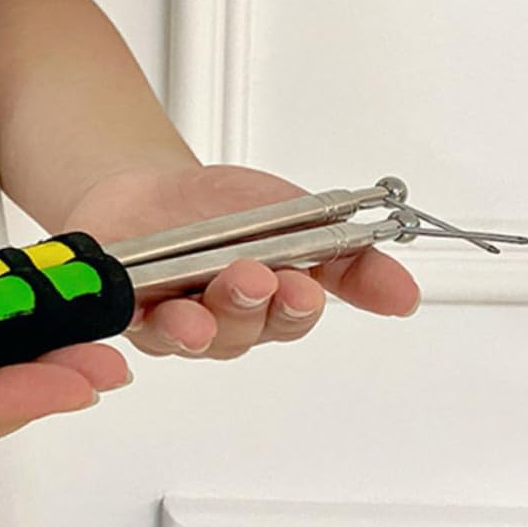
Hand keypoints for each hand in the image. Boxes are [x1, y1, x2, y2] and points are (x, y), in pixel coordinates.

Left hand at [62, 163, 420, 360]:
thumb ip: (349, 258)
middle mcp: (221, 322)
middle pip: (239, 332)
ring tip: (198, 305)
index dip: (296, 307)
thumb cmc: (222, 210)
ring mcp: (170, 320)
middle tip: (252, 279)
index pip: (289, 319)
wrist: (150, 191)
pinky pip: (128, 324)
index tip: (302, 286)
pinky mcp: (123, 310)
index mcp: (268, 305)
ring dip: (195, 322)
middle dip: (247, 306)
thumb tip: (404, 295)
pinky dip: (134, 317)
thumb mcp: (293, 217)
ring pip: (186, 335)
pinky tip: (141, 307)